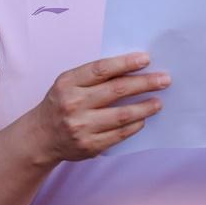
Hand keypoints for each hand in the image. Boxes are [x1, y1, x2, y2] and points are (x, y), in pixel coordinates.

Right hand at [31, 52, 168, 162]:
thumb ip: (94, 76)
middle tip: (165, 79)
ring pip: (121, 115)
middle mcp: (73, 104)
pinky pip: (119, 134)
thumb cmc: (61, 103)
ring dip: (144, 107)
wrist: (41, 137)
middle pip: (116, 90)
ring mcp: (81, 127)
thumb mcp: (69, 83)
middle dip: (144, 83)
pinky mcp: (89, 145)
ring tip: (159, 102)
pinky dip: (134, 125)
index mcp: (68, 83)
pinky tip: (143, 119)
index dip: (125, 63)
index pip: (101, 69)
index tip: (146, 59)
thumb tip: (132, 67)